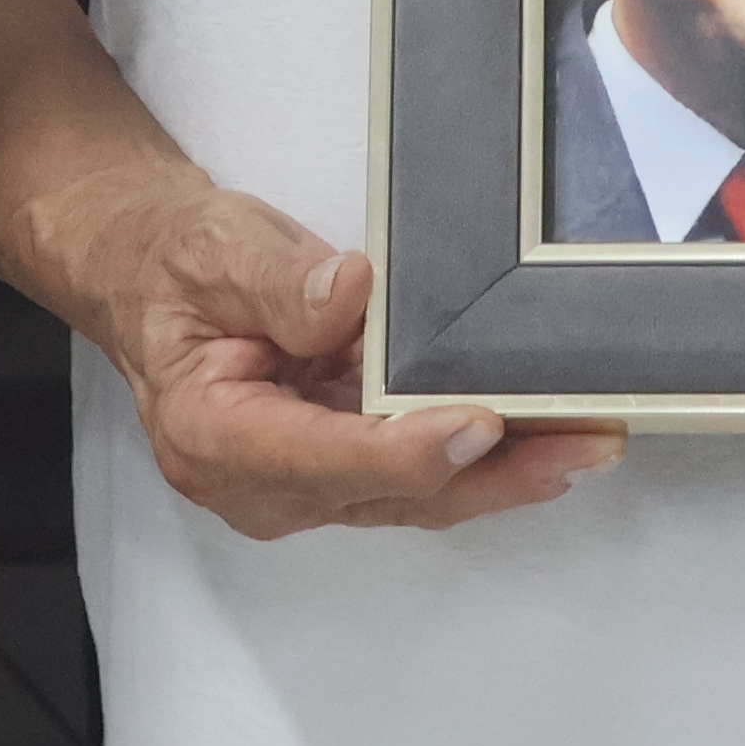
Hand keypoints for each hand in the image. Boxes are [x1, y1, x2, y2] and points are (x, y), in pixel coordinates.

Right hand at [63, 174, 619, 538]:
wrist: (155, 278)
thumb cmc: (177, 269)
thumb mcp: (213, 251)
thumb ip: (277, 280)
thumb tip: (349, 294)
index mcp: (212, 436)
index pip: (322, 458)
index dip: (405, 449)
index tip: (476, 423)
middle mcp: (262, 483)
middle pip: (391, 494)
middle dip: (491, 472)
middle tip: (579, 443)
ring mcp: (307, 483)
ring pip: (419, 495)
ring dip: (506, 471)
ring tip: (589, 440)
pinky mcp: (343, 466)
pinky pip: (423, 472)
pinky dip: (486, 454)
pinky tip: (547, 432)